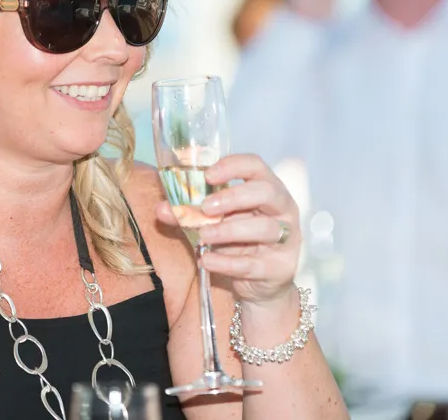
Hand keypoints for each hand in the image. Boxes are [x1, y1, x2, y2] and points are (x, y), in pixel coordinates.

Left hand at [156, 154, 300, 307]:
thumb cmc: (238, 242)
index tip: (208, 176)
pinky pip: (254, 263)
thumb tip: (161, 208)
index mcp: (267, 188)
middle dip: (233, 197)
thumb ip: (189, 213)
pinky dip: (227, 262)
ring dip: (229, 231)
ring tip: (203, 236)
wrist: (259, 282)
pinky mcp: (281, 267)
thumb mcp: (214, 222)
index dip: (233, 166)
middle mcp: (282, 209)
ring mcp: (287, 238)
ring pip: (264, 228)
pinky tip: (207, 261)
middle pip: (266, 192)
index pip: (256, 166)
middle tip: (206, 207)